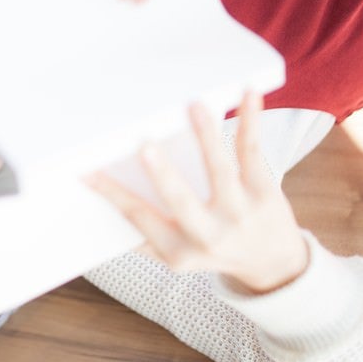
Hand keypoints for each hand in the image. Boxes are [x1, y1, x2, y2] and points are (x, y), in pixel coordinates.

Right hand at [85, 92, 309, 293]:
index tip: (88, 171)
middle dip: (162, 174)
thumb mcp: (175, 256)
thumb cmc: (211, 251)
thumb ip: (142, 236)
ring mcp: (240, 212)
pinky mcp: (265, 192)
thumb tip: (99, 201)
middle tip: (143, 147)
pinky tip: (248, 94)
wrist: (274, 266)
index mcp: (178, 250)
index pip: (139, 218)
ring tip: (193, 106)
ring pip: (220, 170)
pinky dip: (251, 122)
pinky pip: (253, 153)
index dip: (112, 194)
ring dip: (206, 136)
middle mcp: (210, 234)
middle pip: (181, 201)